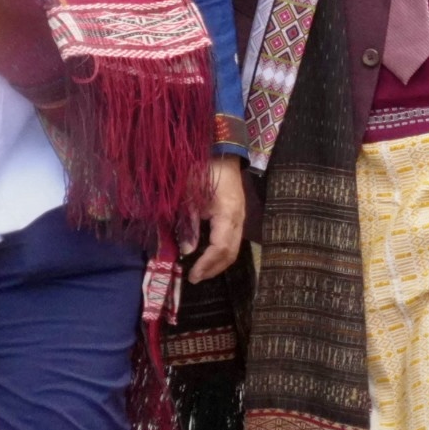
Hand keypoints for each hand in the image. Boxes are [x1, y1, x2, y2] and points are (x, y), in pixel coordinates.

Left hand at [185, 155, 246, 282]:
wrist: (221, 151)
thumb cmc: (202, 171)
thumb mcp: (190, 198)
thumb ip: (189, 225)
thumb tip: (188, 250)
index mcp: (227, 214)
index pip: (220, 248)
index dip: (206, 264)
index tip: (192, 275)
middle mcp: (239, 218)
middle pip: (231, 252)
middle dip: (214, 268)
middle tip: (195, 278)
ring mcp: (241, 216)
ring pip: (234, 247)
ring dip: (218, 262)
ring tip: (201, 270)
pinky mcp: (238, 213)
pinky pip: (233, 239)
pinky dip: (221, 251)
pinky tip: (208, 254)